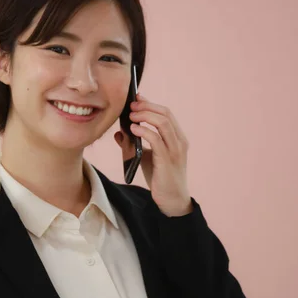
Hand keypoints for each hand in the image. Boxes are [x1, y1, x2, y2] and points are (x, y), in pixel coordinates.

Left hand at [114, 93, 192, 216]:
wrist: (171, 199)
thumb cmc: (159, 177)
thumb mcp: (145, 156)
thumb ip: (134, 144)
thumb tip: (119, 132)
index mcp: (177, 137)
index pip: (166, 113)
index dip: (150, 103)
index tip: (136, 97)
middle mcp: (179, 141)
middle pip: (165, 113)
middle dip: (146, 106)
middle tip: (130, 105)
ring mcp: (175, 150)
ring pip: (163, 123)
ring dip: (144, 116)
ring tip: (131, 116)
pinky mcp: (167, 160)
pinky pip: (156, 140)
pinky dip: (144, 131)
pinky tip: (133, 129)